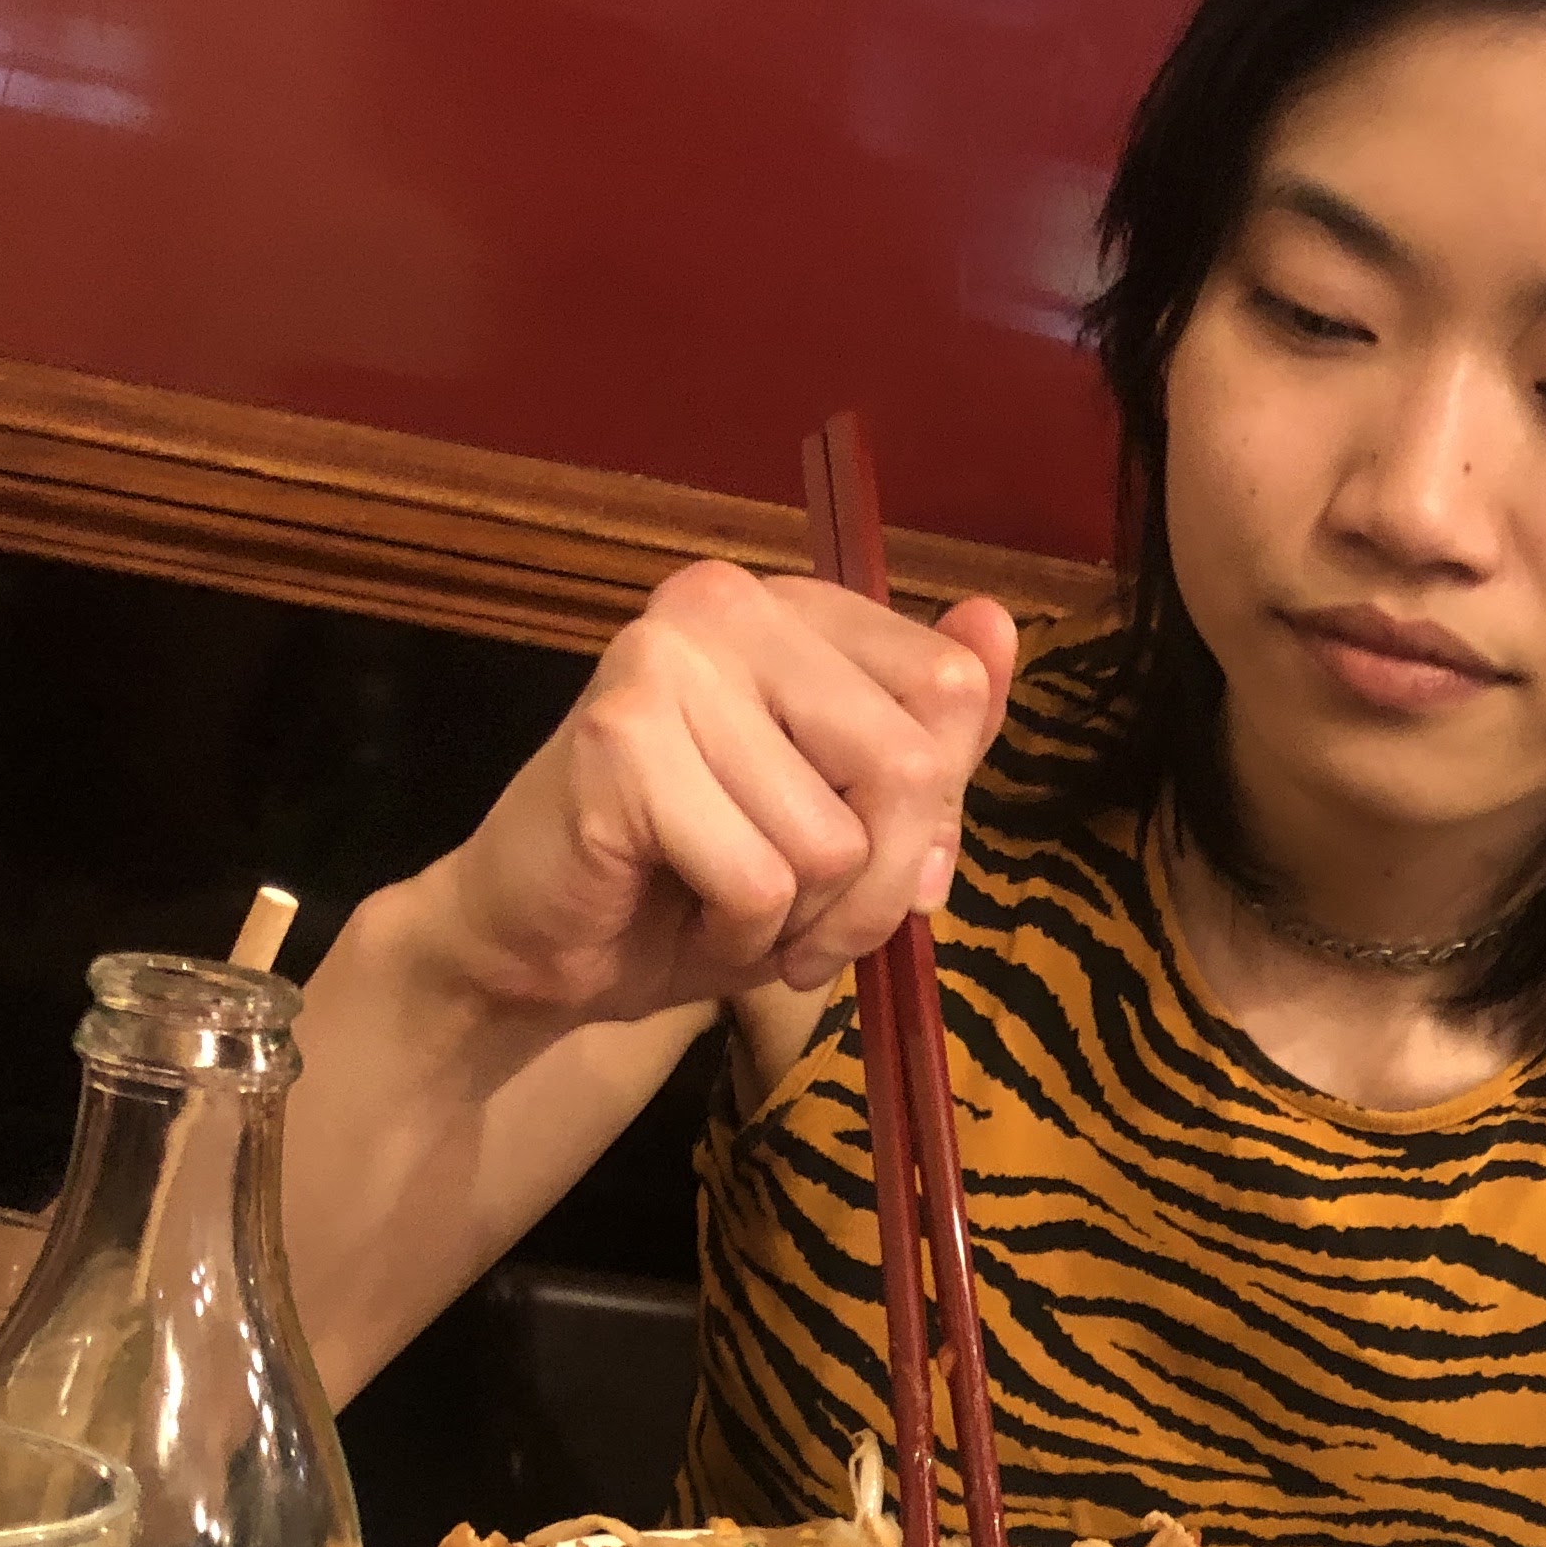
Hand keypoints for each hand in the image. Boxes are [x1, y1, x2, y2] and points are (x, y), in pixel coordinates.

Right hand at [426, 562, 1018, 1021]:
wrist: (548, 943)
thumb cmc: (704, 880)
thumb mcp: (852, 818)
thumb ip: (934, 735)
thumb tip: (997, 623)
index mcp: (798, 609)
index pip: (952, 692)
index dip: (934, 815)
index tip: (876, 860)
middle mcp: (730, 604)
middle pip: (911, 765)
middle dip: (878, 886)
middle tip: (808, 918)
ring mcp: (665, 661)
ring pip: (835, 839)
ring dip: (800, 919)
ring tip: (731, 904)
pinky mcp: (620, 742)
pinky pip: (759, 880)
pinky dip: (739, 931)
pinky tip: (684, 906)